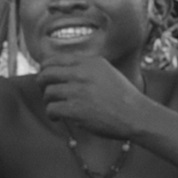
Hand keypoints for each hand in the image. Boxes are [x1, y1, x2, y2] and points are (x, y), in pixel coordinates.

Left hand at [37, 56, 154, 139]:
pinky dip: (52, 114)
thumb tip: (57, 70)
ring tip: (56, 107)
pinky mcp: (75, 109)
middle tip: (46, 93)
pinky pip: (51, 109)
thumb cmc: (121, 97)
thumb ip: (85, 68)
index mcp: (90, 62)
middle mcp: (83, 74)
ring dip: (48, 102)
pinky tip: (58, 118)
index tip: (46, 78)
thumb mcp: (106, 72)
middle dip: (41, 84)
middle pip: (46, 74)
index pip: (55, 60)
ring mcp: (79, 91)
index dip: (45, 69)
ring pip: (48, 93)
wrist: (136, 115)